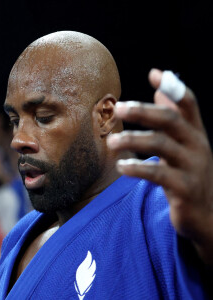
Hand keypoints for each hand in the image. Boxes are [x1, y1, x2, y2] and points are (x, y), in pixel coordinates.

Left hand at [107, 69, 212, 263]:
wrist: (207, 214)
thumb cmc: (188, 172)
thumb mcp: (183, 143)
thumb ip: (173, 116)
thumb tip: (160, 87)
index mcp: (194, 133)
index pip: (188, 104)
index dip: (173, 87)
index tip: (153, 74)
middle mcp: (197, 145)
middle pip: (171, 119)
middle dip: (143, 111)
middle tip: (119, 107)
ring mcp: (193, 167)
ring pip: (162, 145)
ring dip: (133, 139)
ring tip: (111, 141)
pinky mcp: (185, 189)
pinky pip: (159, 174)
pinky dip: (138, 168)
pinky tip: (121, 167)